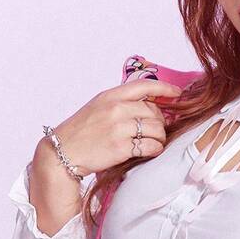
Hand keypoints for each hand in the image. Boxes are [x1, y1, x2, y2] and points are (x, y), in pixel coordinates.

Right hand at [42, 75, 185, 176]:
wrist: (62, 152)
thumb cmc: (81, 132)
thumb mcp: (98, 107)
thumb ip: (121, 103)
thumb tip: (149, 106)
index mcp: (110, 96)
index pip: (144, 86)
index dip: (164, 89)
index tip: (177, 94)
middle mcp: (116, 109)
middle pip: (155, 112)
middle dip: (160, 122)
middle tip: (155, 131)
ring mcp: (119, 128)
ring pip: (157, 129)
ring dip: (159, 138)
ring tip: (152, 142)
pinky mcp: (121, 148)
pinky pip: (151, 146)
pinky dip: (155, 149)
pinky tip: (149, 151)